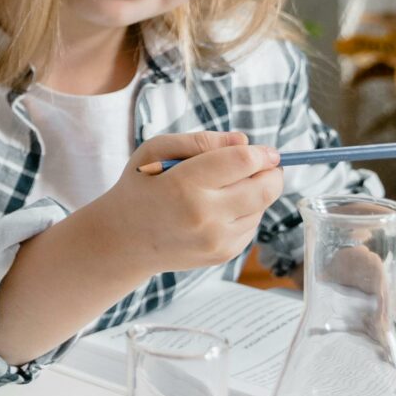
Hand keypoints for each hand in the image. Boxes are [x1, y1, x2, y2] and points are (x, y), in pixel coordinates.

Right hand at [94, 130, 284, 275]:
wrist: (123, 240)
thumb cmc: (139, 187)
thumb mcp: (155, 151)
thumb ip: (200, 141)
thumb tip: (244, 141)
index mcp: (185, 185)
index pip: (243, 162)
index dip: (262, 153)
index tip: (268, 151)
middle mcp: (204, 216)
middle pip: (264, 188)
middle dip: (272, 173)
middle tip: (266, 165)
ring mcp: (216, 239)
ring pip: (262, 207)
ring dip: (256, 193)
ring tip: (228, 187)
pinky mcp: (223, 254)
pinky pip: (252, 226)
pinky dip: (246, 212)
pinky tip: (221, 208)